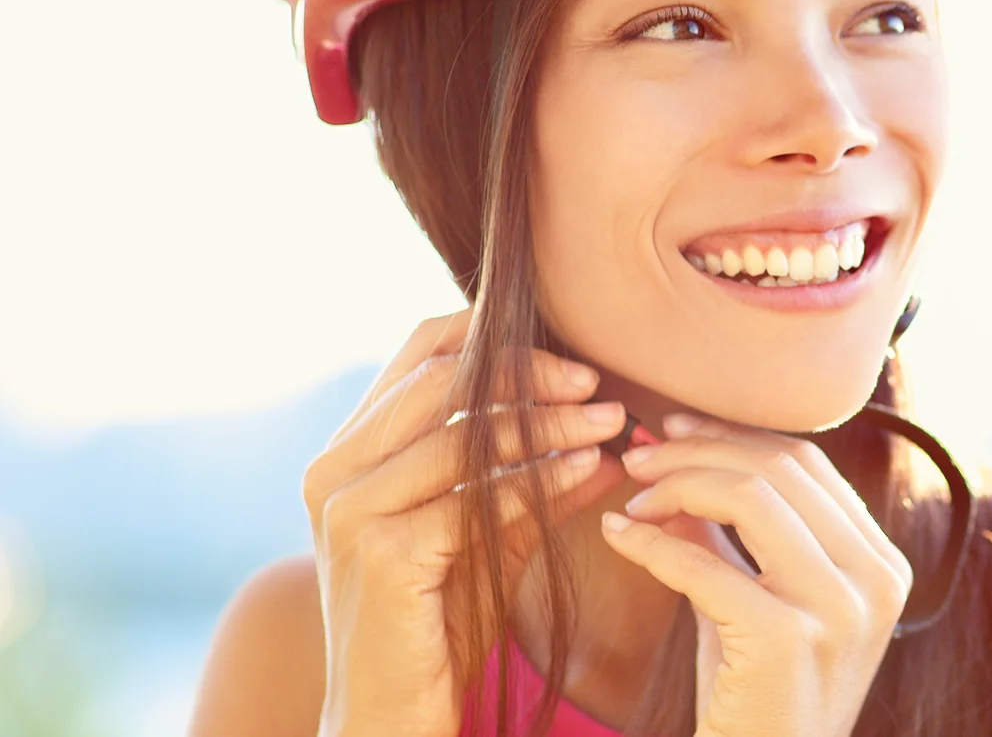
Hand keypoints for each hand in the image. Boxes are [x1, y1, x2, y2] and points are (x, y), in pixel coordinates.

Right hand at [302, 310, 630, 736]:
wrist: (389, 715)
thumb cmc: (437, 623)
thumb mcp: (490, 535)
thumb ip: (532, 479)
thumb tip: (604, 433)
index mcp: (347, 452)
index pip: (419, 353)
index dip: (494, 337)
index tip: (568, 352)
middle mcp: (334, 471)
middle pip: (441, 381)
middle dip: (528, 373)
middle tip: (596, 382)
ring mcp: (351, 510)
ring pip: (463, 435)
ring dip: (548, 423)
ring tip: (611, 421)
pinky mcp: (382, 553)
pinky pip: (476, 497)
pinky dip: (539, 477)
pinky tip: (588, 470)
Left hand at [607, 414, 914, 736]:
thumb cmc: (755, 700)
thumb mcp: (749, 603)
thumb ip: (727, 535)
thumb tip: (673, 457)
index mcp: (882, 564)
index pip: (807, 463)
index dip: (732, 435)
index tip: (672, 430)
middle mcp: (875, 580)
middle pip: (779, 469)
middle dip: (696, 450)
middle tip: (636, 456)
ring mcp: (839, 609)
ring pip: (750, 496)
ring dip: (675, 484)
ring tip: (630, 498)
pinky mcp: (787, 640)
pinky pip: (704, 564)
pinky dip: (651, 543)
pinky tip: (617, 536)